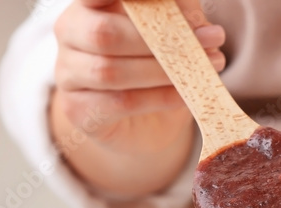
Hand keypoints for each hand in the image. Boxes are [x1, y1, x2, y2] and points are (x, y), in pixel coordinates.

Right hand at [52, 0, 225, 155]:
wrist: (144, 123)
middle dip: (161, 38)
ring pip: (111, 71)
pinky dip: (159, 97)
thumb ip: (177, 16)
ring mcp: (68, 74)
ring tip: (207, 67)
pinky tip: (187, 94)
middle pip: (105, 33)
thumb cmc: (155, 65)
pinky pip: (120, 102)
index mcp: (88, 4)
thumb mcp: (171, 32)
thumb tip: (198, 22)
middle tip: (212, 39)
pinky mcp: (78, 110)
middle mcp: (69, 33)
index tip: (162, 0)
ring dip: (164, 71)